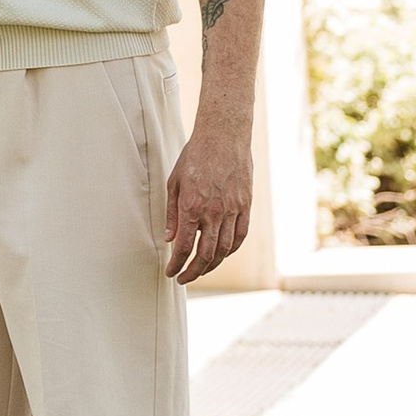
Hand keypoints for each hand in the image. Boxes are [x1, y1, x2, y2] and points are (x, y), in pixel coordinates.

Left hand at [164, 120, 251, 283]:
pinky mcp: (246, 206)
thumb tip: (169, 238)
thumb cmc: (195, 156)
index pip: (184, 247)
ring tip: (201, 269)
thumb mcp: (174, 182)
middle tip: (184, 278)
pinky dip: (231, 250)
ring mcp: (233, 210)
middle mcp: (214, 212)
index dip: (177, 264)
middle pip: (206, 254)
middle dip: (194, 272)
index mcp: (192, 206)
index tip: (171, 272)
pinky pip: (240, 236)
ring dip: (212, 265)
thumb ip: (172, 213)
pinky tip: (221, 254)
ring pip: (225, 249)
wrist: (224, 137)